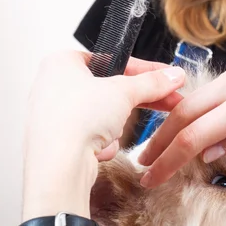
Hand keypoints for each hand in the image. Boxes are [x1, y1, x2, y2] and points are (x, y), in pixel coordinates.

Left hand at [22, 51, 185, 217]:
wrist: (58, 165)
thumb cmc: (74, 120)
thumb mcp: (124, 92)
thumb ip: (151, 82)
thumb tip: (171, 76)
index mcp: (62, 63)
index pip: (111, 59)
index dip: (141, 69)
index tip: (163, 77)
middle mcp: (53, 87)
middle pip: (108, 91)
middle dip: (128, 104)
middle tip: (161, 103)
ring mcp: (55, 116)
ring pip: (103, 118)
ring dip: (114, 128)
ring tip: (108, 133)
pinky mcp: (61, 141)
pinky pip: (93, 138)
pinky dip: (102, 145)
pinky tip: (97, 149)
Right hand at [136, 8, 225, 187]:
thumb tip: (213, 150)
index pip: (194, 138)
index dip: (168, 162)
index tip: (152, 177)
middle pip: (184, 110)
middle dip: (161, 137)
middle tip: (146, 157)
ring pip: (204, 91)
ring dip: (187, 116)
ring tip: (180, 137)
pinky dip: (221, 96)